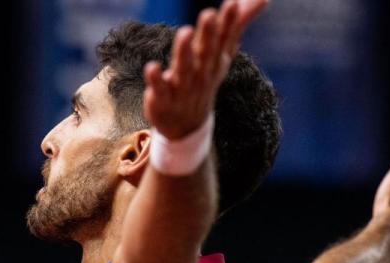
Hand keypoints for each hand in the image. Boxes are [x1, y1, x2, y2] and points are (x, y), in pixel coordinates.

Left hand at [143, 0, 267, 138]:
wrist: (186, 124)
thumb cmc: (204, 78)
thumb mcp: (222, 53)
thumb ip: (237, 24)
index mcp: (215, 59)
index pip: (224, 39)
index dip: (228, 22)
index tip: (233, 3)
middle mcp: (201, 72)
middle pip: (206, 52)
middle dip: (208, 33)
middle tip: (209, 13)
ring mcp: (182, 87)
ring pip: (184, 68)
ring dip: (184, 51)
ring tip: (185, 31)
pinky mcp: (162, 99)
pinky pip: (160, 88)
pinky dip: (156, 79)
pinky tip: (151, 67)